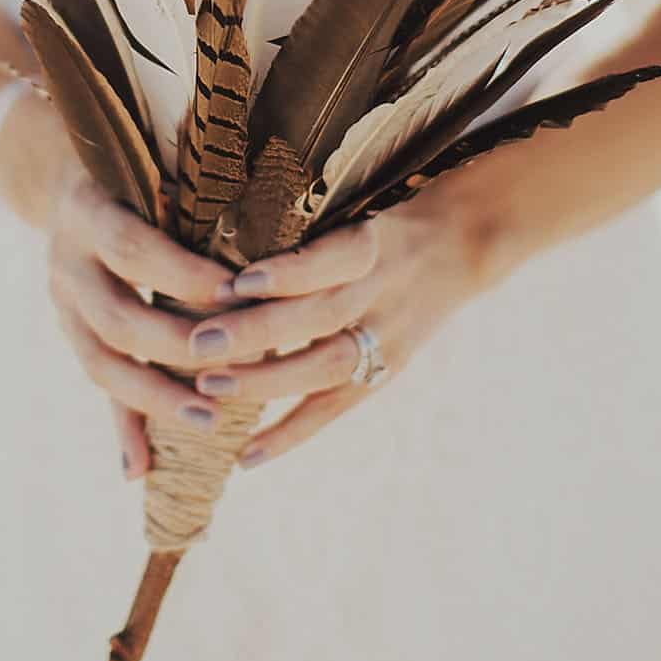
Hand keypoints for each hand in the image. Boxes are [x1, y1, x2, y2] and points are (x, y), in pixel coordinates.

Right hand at [45, 172, 238, 479]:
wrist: (70, 179)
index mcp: (90, 209)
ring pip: (101, 361)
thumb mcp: (158, 169)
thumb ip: (195, 194)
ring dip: (154, 398)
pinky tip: (142, 468)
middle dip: (177, 348)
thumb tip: (267, 209)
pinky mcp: (67, 330)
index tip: (237, 294)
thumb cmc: (143, 169)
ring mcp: (60, 299)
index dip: (183, 276)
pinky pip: (96, 382)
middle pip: (117, 316)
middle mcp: (66, 258)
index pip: (135, 249)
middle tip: (236, 370)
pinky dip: (121, 424)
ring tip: (208, 423)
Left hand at [184, 188, 489, 468]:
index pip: (331, 259)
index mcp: (373, 240)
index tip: (234, 282)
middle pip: (320, 316)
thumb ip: (303, 224)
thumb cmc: (381, 218)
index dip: (286, 273)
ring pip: (326, 366)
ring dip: (266, 382)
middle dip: (258, 333)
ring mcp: (388, 335)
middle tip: (199, 343)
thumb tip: (218, 231)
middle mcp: (383, 289)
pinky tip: (247, 456)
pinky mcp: (387, 371)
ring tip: (210, 387)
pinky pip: (337, 408)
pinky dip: (291, 434)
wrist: (461, 244)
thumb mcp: (355, 204)